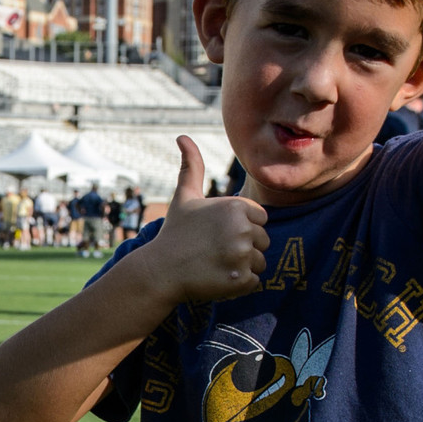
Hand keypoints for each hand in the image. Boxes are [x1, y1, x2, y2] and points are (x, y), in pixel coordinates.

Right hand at [141, 137, 268, 303]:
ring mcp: (242, 256)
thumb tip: (182, 136)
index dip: (241, 227)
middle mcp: (242, 229)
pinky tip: (217, 278)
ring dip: (242, 267)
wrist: (160, 271)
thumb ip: (192, 166)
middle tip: (214, 251)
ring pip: (259, 262)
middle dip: (243, 248)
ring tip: (216, 264)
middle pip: (262, 241)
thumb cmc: (175, 233)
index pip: (260, 219)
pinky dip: (239, 285)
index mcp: (236, 207)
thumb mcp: (184, 197)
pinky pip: (254, 283)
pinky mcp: (240, 280)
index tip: (217, 233)